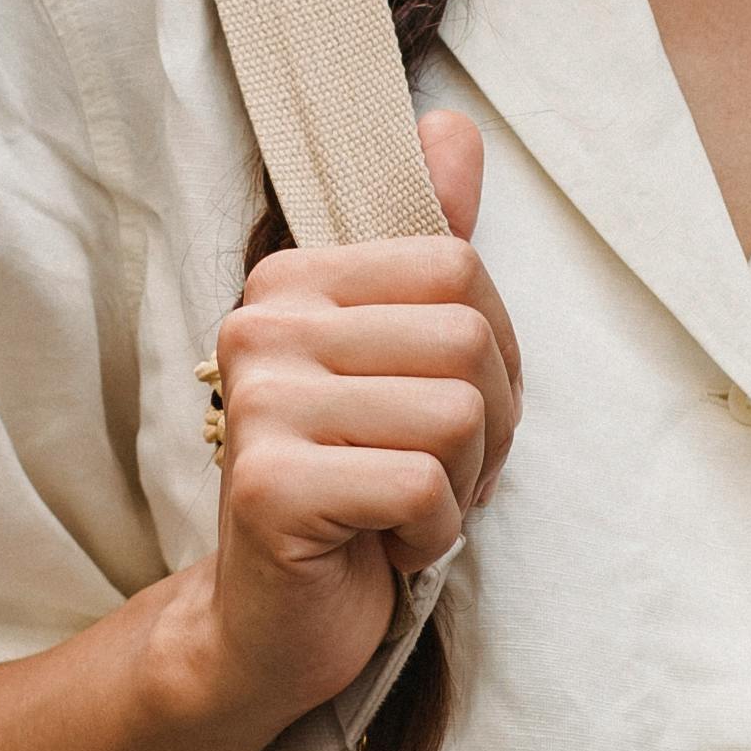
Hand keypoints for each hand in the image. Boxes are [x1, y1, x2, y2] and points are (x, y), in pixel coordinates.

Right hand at [201, 111, 521, 725]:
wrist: (269, 623)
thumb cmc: (352, 489)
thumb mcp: (400, 359)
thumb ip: (425, 245)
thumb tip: (451, 127)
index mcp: (292, 281)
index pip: (458, 267)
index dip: (491, 356)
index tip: (444, 416)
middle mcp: (262, 325)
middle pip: (465, 338)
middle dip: (485, 428)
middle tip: (432, 475)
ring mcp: (259, 404)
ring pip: (455, 414)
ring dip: (458, 486)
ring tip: (401, 510)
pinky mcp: (269, 487)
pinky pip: (421, 487)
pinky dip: (429, 535)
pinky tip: (378, 546)